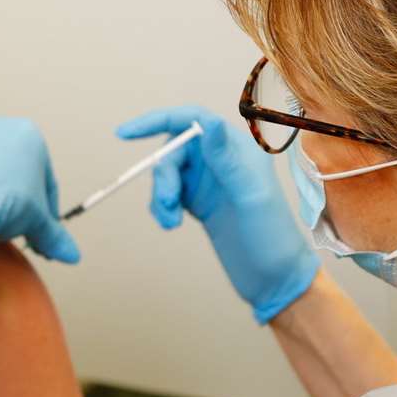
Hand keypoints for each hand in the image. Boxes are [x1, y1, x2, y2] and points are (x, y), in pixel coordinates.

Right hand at [117, 106, 317, 323]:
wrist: (272, 278)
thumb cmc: (271, 236)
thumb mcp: (249, 196)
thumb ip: (227, 159)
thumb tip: (210, 122)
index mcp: (236, 148)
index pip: (192, 119)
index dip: (156, 120)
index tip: (124, 134)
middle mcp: (220, 159)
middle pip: (173, 150)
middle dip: (163, 176)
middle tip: (168, 204)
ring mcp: (208, 181)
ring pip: (167, 174)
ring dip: (162, 196)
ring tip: (171, 222)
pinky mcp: (199, 202)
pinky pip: (168, 195)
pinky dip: (162, 208)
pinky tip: (171, 224)